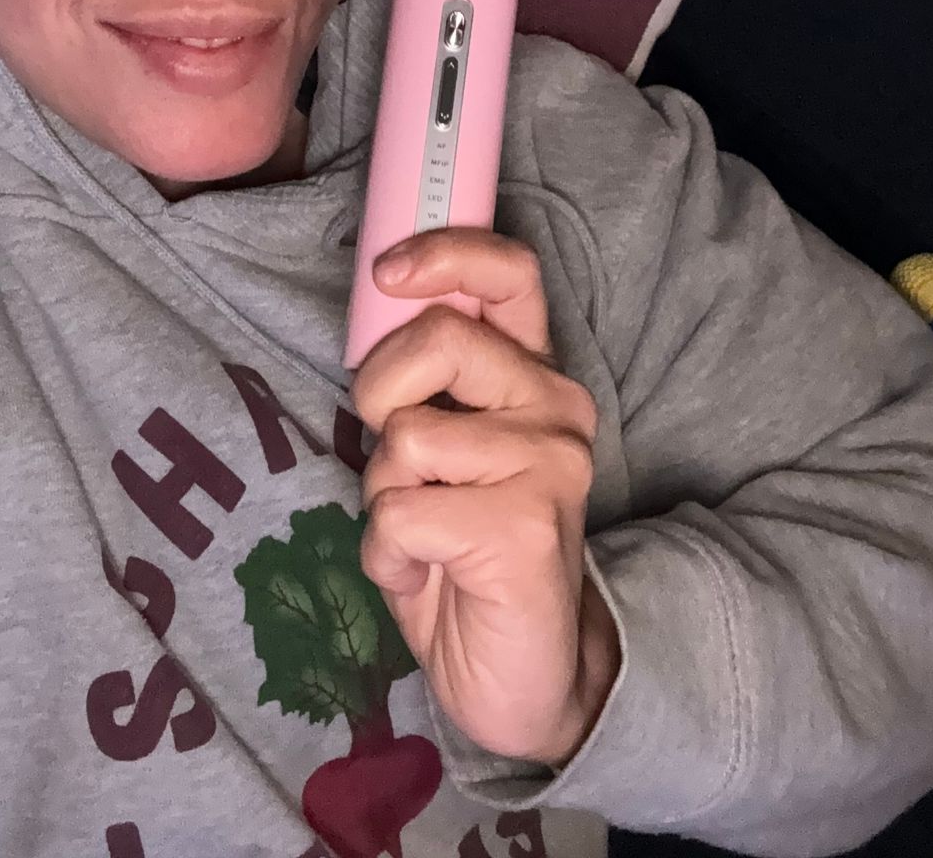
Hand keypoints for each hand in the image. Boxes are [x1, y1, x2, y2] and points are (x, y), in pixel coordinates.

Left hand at [350, 228, 619, 766]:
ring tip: (420, 535)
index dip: (443, 253)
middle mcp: (554, 406)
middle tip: (394, 456)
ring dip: (382, 495)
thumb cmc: (461, 553)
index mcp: (530, 376)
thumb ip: (423, 387)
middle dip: (380, 390)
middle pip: (438, 336)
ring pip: (406, 436)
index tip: (387, 273)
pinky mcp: (526, 526)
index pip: (507, 274)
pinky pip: (399, 514)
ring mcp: (549, 464)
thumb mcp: (437, 453)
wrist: (520, 678)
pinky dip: (387, 556)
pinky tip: (426, 577)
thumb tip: (378, 313)